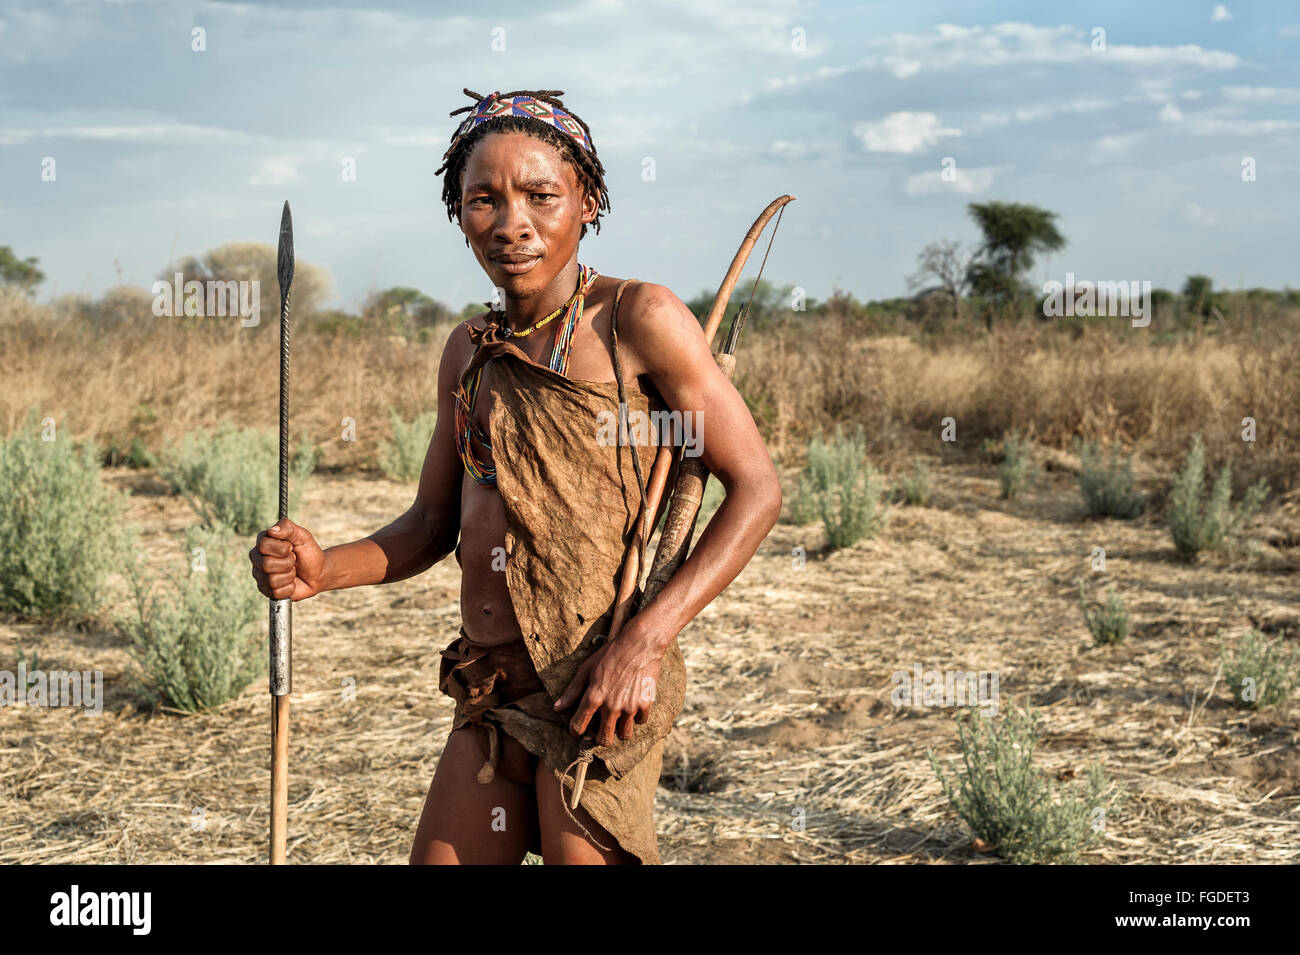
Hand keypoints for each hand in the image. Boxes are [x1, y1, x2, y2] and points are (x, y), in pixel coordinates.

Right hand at [248, 518, 325, 600]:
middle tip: (294, 560)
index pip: (263, 545)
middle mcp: (258, 559)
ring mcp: (260, 575)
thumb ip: (288, 528)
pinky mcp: (267, 590)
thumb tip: (272, 530)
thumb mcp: (303, 536)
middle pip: (266, 564)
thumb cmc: (308, 552)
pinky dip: (289, 587)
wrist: (318, 572)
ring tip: (293, 571)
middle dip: (287, 563)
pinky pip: (276, 592)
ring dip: (289, 575)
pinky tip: (292, 582)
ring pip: (271, 580)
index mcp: (263, 542)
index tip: (291, 547)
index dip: (282, 548)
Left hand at [553, 631, 662, 746]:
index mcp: (593, 697)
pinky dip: (636, 717)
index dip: (575, 730)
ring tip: (618, 719)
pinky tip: (632, 705)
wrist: (640, 644)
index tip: (578, 728)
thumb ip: (572, 691)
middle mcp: (611, 706)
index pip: (578, 727)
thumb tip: (556, 709)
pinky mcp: (645, 704)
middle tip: (601, 730)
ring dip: (620, 730)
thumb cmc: (610, 654)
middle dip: (600, 738)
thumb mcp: (586, 669)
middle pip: (604, 740)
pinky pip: (640, 722)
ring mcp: (629, 707)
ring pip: (624, 736)